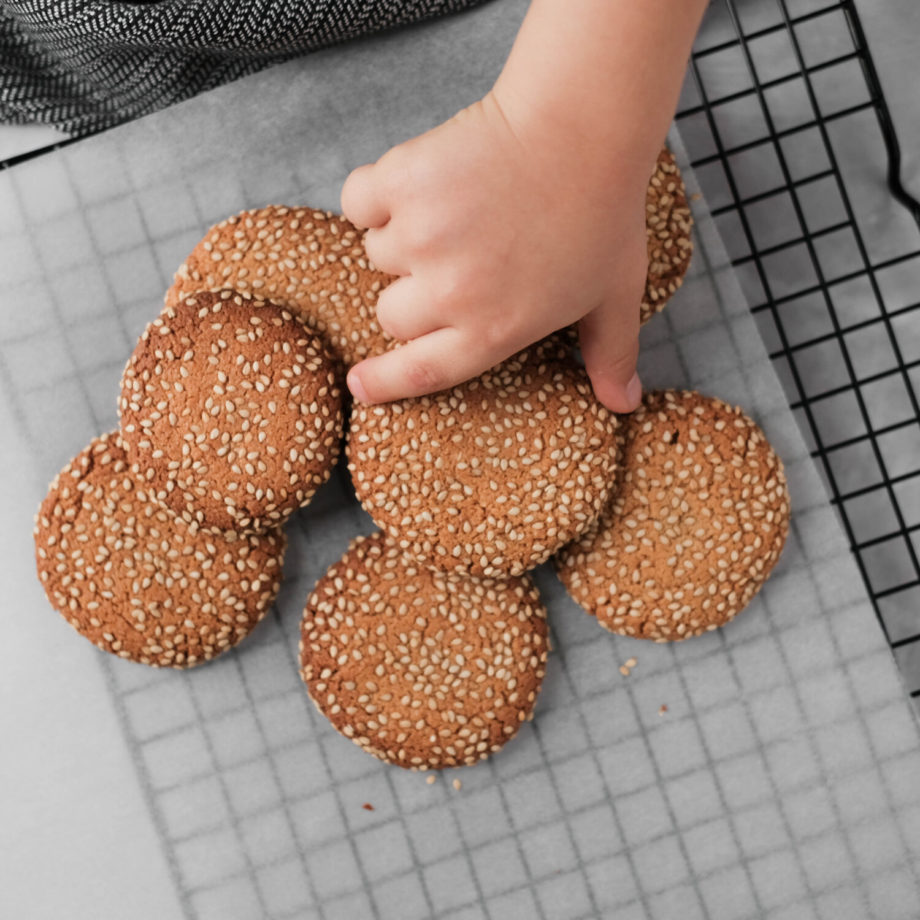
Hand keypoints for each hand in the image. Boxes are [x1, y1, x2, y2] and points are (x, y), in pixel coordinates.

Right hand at [340, 89, 646, 411]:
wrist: (581, 127)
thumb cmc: (602, 212)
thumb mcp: (614, 293)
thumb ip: (610, 353)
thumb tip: (623, 404)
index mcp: (493, 328)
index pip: (422, 372)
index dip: (385, 382)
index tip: (359, 384)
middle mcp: (449, 293)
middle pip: (392, 315)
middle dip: (413, 293)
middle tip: (456, 255)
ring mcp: (420, 237)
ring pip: (378, 254)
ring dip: (403, 236)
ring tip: (456, 208)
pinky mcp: (400, 183)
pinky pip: (360, 201)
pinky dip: (376, 194)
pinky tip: (416, 182)